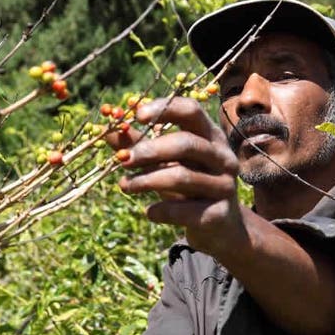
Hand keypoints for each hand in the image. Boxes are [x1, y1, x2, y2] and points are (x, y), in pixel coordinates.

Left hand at [106, 97, 245, 259]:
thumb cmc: (187, 185)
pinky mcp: (218, 213)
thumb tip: (109, 131)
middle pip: (185, 144)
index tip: (136, 115)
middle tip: (122, 160)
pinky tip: (149, 212)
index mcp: (210, 136)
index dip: (164, 109)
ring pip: (181, 176)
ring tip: (125, 186)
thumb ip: (140, 145)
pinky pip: (182, 210)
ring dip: (146, 181)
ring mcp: (224, 185)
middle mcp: (223, 157)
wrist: (217, 226)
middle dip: (149, 151)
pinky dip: (160, 210)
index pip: (191, 111)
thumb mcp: (166, 162)